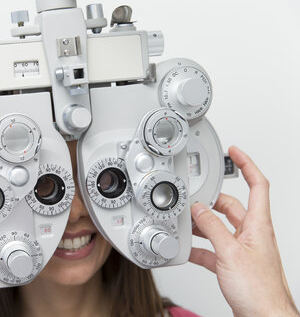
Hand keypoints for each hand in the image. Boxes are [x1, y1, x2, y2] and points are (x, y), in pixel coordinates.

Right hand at [189, 146, 298, 316]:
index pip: (257, 185)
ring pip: (220, 226)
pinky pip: (215, 248)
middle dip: (212, 200)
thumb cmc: (259, 290)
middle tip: (195, 197)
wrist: (264, 316)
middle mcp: (252, 233)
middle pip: (232, 206)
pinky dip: (201, 247)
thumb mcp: (230, 252)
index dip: (247, 164)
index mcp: (258, 224)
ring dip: (203, 224)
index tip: (235, 151)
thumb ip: (212, 227)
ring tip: (187, 222)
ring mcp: (243, 248)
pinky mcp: (234, 263)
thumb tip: (199, 208)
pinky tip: (189, 249)